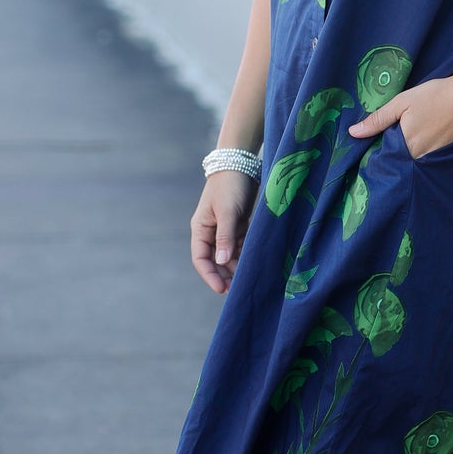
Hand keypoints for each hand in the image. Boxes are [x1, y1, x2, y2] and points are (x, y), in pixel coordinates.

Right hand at [191, 171, 258, 293]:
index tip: (221, 289)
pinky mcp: (237, 225)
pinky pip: (238, 246)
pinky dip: (243, 255)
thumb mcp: (228, 212)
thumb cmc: (230, 186)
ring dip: (234, 267)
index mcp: (201, 229)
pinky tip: (251, 264)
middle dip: (223, 275)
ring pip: (227, 255)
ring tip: (246, 280)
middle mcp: (210, 231)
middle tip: (236, 290)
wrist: (241, 163)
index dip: (209, 275)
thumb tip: (221, 262)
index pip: (200, 258)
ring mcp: (224, 229)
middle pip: (214, 260)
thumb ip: (225, 237)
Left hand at [347, 74, 452, 160]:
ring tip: (410, 136)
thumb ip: (378, 120)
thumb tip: (353, 133)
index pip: (382, 157)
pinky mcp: (445, 156)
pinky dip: (422, 152)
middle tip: (390, 138)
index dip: (375, 152)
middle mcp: (418, 158)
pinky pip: (426, 159)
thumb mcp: (402, 103)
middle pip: (398, 161)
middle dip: (391, 154)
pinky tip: (425, 137)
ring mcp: (433, 159)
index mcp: (404, 147)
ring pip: (412, 161)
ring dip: (406, 154)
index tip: (371, 144)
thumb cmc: (436, 96)